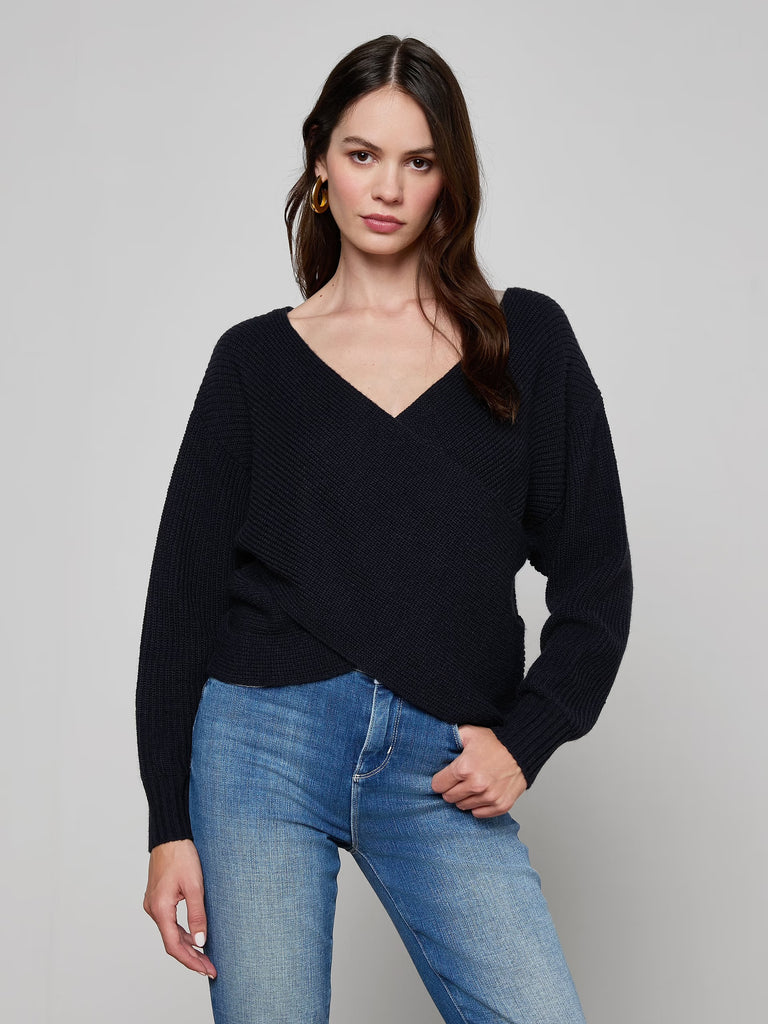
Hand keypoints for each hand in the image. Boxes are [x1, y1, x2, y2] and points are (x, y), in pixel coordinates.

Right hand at [143, 838, 216, 978]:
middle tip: (210, 968)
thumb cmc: (182, 856)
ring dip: (187, 946)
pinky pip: (169, 922)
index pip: (174, 946)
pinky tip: (195, 936)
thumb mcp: (195, 886)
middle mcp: (153, 910)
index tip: (207, 970)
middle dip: (191, 957)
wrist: (170, 836)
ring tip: (206, 957)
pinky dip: (182, 933)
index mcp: (160, 909)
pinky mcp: (158, 898)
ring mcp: (154, 904)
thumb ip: (197, 915)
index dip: (191, 961)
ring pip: (170, 933)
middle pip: (172, 942)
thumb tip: (201, 941)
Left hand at [431, 725, 526, 816]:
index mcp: (465, 768)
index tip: (445, 776)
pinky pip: (479, 814)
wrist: (521, 750)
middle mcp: (477, 785)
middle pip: (448, 797)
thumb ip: (449, 738)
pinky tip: (481, 793)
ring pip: (462, 806)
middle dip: (450, 789)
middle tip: (458, 780)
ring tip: (472, 784)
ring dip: (464, 797)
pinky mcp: (501, 805)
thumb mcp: (469, 733)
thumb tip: (434, 743)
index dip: (440, 779)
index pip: (437, 785)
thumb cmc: (495, 742)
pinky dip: (478, 805)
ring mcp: (490, 797)